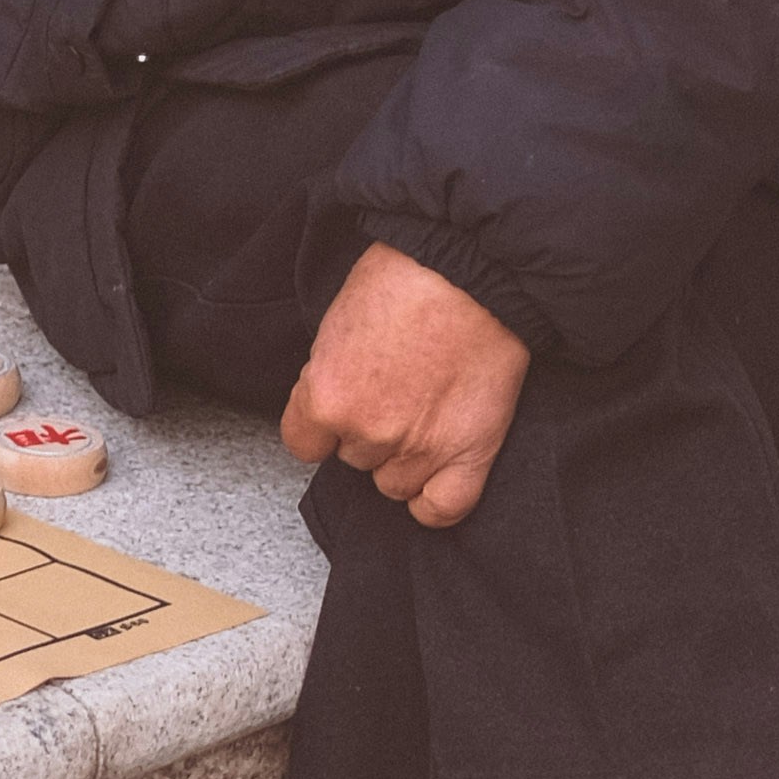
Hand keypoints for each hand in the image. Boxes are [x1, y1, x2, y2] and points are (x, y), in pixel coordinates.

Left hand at [280, 242, 530, 528]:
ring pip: (394, 483)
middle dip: (370, 431)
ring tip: (426, 412)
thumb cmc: (407, 278)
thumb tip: (332, 400)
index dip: (323, 424)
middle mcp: (369, 432)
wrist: (475, 269)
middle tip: (397, 390)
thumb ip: (330, 375)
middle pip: (354, 459)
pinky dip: (436, 501)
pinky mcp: (470, 454)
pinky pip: (441, 509)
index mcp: (327, 398)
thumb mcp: (337, 322)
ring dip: (404, 459)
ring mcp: (421, 449)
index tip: (341, 408)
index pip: (304, 443)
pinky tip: (436, 476)